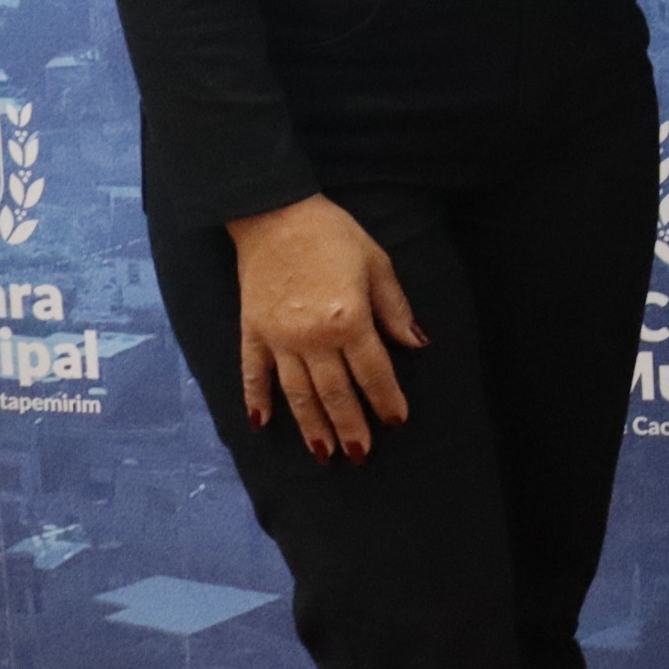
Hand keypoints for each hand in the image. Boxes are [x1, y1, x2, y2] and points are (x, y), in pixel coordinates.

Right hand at [223, 193, 425, 460]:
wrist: (273, 212)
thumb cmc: (333, 234)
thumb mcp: (377, 263)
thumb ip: (395, 309)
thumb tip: (417, 345)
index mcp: (349, 319)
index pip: (373, 372)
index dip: (386, 400)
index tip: (397, 422)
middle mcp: (312, 337)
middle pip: (334, 392)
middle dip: (350, 426)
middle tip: (360, 456)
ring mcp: (278, 337)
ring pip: (296, 393)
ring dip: (311, 425)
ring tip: (324, 454)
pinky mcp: (251, 331)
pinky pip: (253, 373)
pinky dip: (256, 400)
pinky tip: (261, 424)